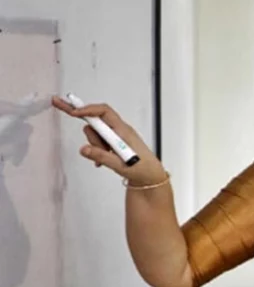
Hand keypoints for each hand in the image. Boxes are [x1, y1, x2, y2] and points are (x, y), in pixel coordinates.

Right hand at [51, 97, 166, 185]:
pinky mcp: (115, 143)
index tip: (72, 111)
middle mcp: (120, 130)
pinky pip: (99, 142)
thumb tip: (84, 149)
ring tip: (106, 158)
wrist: (151, 177)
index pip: (103, 112)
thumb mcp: (121, 165)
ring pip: (96, 133)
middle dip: (89, 130)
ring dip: (95, 144)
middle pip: (96, 121)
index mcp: (123, 131)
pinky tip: (101, 162)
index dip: (87, 109)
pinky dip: (96, 150)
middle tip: (68, 114)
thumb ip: (101, 157)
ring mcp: (117, 136)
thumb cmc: (142, 169)